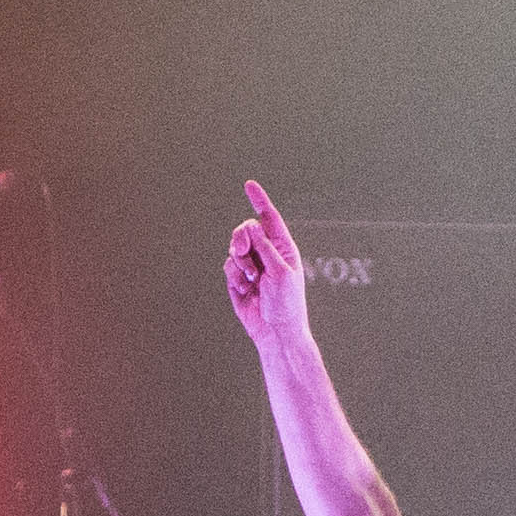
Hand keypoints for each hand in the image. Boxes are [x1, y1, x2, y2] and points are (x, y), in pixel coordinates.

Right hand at [223, 183, 314, 355]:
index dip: (259, 200)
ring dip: (240, 264)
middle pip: (245, 230)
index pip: (269, 218)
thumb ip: (266, 248)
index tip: (249, 185)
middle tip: (242, 251)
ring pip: (234, 248)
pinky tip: (244, 290)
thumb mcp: (281, 272)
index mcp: (282, 248)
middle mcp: (266, 253)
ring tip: (251, 281)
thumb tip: (252, 228)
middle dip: (241, 239)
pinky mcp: (237, 279)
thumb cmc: (287, 304)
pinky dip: (234, 277)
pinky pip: (228, 266)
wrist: (275, 331)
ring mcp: (251, 265)